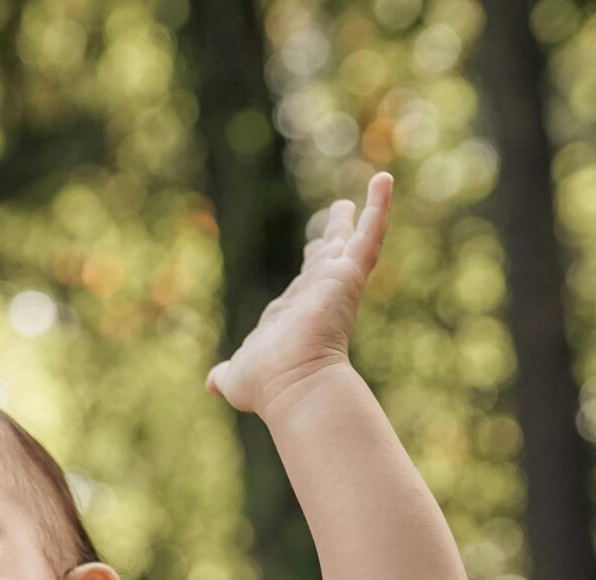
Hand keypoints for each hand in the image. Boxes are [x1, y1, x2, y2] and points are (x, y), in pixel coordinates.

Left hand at [204, 171, 391, 421]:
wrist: (292, 383)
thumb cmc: (265, 384)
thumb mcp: (237, 377)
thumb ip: (225, 374)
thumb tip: (212, 383)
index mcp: (295, 314)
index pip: (304, 284)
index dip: (311, 266)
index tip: (316, 248)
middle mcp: (318, 296)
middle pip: (329, 256)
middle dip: (334, 235)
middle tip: (341, 210)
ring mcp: (336, 283)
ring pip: (354, 240)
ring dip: (366, 212)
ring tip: (378, 183)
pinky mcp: (348, 274)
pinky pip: (369, 235)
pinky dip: (378, 207)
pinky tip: (383, 179)